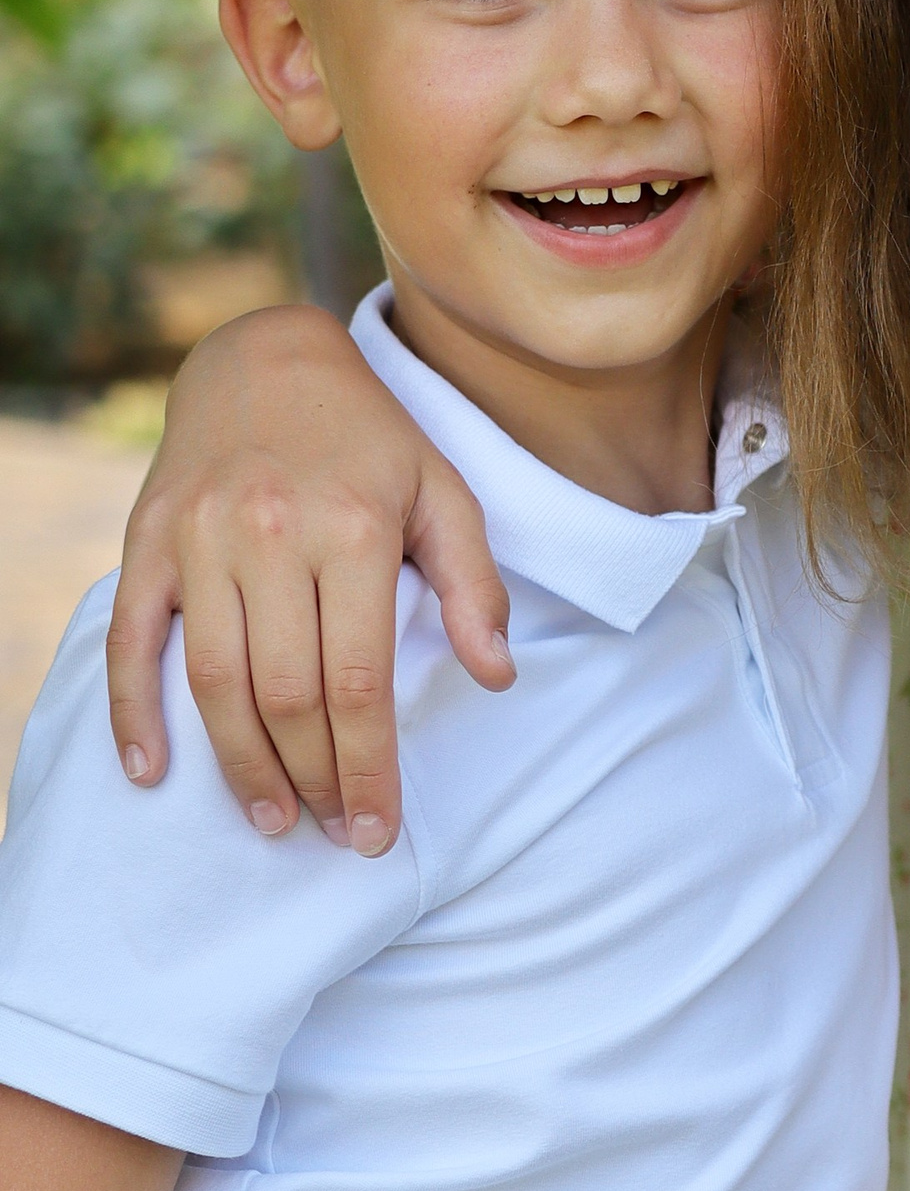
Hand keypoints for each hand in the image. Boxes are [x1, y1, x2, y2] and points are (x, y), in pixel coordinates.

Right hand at [103, 306, 509, 849]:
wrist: (265, 359)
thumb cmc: (369, 439)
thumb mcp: (443, 493)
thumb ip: (472, 586)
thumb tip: (497, 677)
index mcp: (350, 531)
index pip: (359, 681)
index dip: (368, 767)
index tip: (379, 828)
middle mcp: (269, 537)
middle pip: (287, 695)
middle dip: (315, 779)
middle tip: (337, 831)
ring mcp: (199, 540)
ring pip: (212, 681)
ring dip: (241, 765)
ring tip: (274, 817)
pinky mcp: (147, 541)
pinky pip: (131, 641)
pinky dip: (134, 713)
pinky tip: (153, 772)